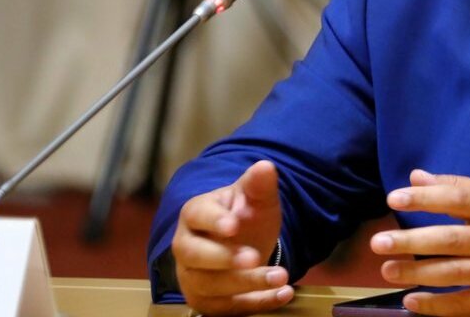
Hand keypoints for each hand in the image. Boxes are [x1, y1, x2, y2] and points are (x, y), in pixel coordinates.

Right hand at [171, 160, 293, 314]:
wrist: (244, 243)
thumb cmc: (245, 217)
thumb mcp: (255, 198)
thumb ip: (259, 185)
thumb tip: (265, 166)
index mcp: (195, 214)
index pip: (197, 215)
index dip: (213, 221)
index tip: (233, 225)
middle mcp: (187, 247)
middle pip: (194, 255)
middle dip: (224, 258)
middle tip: (254, 257)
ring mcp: (193, 277)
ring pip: (212, 285)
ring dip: (248, 284)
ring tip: (281, 276)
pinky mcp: (207, 301)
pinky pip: (228, 307)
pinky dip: (257, 302)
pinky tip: (282, 293)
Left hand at [370, 169, 469, 316]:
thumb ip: (461, 190)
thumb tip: (418, 177)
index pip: (460, 198)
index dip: (426, 198)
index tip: (396, 198)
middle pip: (451, 238)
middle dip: (411, 240)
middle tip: (379, 242)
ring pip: (453, 272)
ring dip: (416, 272)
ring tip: (387, 269)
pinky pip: (463, 304)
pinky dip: (435, 305)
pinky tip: (412, 301)